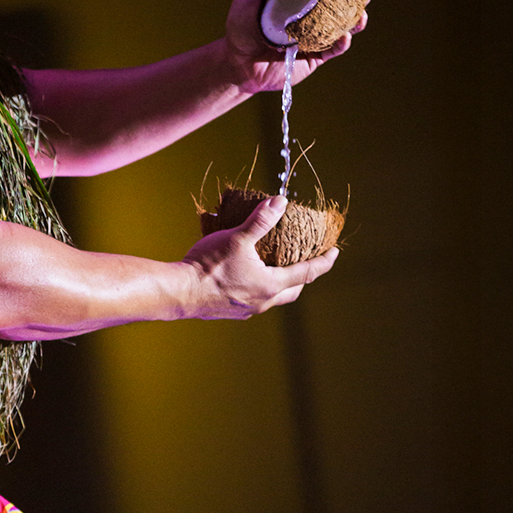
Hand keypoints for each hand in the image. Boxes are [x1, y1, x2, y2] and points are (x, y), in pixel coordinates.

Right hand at [182, 195, 337, 318]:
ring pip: (272, 297)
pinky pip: (252, 298)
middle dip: (302, 277)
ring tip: (274, 266)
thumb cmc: (209, 265)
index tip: (335, 253)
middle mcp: (262, 301)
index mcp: (270, 285)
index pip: (307, 273)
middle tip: (306, 262)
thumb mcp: (238, 237)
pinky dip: (257, 285)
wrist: (178, 292)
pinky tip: (244, 273)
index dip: (324, 262)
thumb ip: (261, 220)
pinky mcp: (230, 311)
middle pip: (292, 290)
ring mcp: (246, 309)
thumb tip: (281, 201)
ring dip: (278, 283)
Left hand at [223, 0, 370, 93]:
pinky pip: (332, 49)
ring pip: (341, 28)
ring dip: (355, 21)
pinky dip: (341, 44)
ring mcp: (313, 37)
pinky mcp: (314, 57)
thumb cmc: (239, 28)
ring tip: (361, 16)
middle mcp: (308, 16)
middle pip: (338, 5)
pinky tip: (345, 36)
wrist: (237, 64)